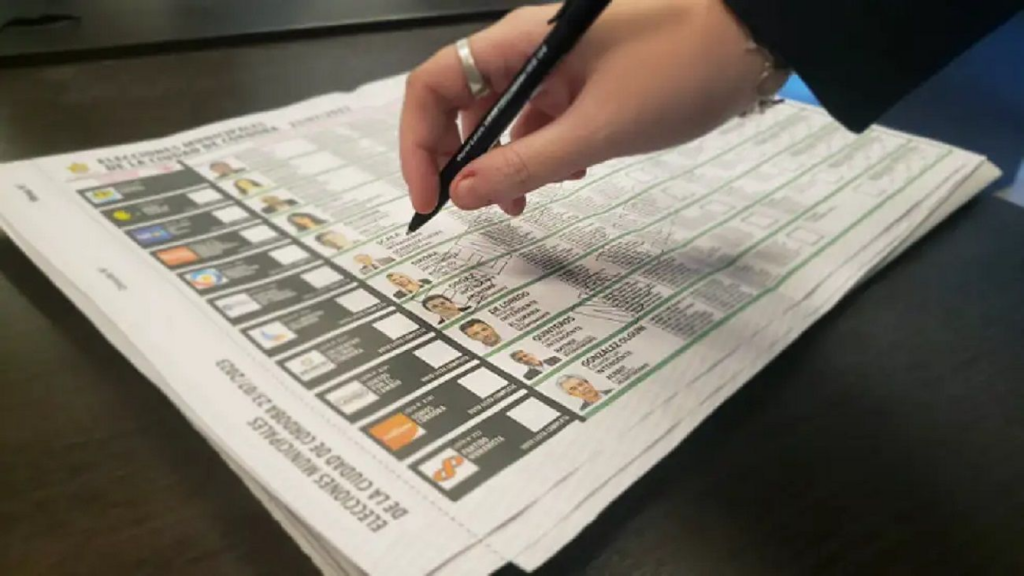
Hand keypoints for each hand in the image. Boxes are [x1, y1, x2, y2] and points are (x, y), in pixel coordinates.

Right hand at [400, 0, 774, 216]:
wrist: (754, 42)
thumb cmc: (678, 70)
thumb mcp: (598, 128)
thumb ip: (525, 163)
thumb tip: (461, 194)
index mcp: (520, 42)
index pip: (435, 83)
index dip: (418, 141)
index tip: (429, 197)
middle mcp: (530, 49)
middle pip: (464, 101)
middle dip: (459, 157)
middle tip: (469, 208)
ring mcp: (560, 65)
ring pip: (506, 116)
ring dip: (504, 161)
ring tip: (521, 203)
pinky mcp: (588, 82)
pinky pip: (545, 119)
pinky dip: (544, 151)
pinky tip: (569, 173)